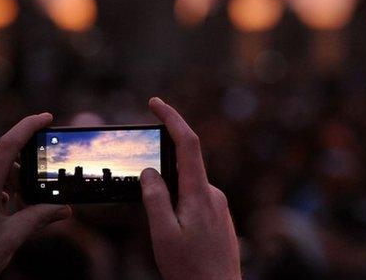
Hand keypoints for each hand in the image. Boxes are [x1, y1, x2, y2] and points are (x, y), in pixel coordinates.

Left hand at [0, 114, 71, 279]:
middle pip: (1, 163)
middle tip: (43, 186)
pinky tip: (6, 217)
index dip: (27, 127)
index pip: (7, 147)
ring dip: (11, 186)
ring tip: (24, 209)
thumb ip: (39, 218)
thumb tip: (64, 209)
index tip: (46, 118)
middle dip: (24, 170)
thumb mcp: (11, 238)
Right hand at [140, 98, 241, 279]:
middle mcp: (213, 193)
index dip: (172, 118)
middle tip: (145, 186)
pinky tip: (175, 230)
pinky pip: (195, 198)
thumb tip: (149, 170)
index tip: (155, 102)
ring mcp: (219, 204)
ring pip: (188, 185)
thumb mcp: (163, 235)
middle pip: (186, 163)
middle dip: (163, 164)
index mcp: (199, 193)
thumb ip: (155, 199)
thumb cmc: (190, 269)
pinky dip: (179, 202)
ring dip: (170, 192)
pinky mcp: (219, 215)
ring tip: (163, 228)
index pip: (187, 144)